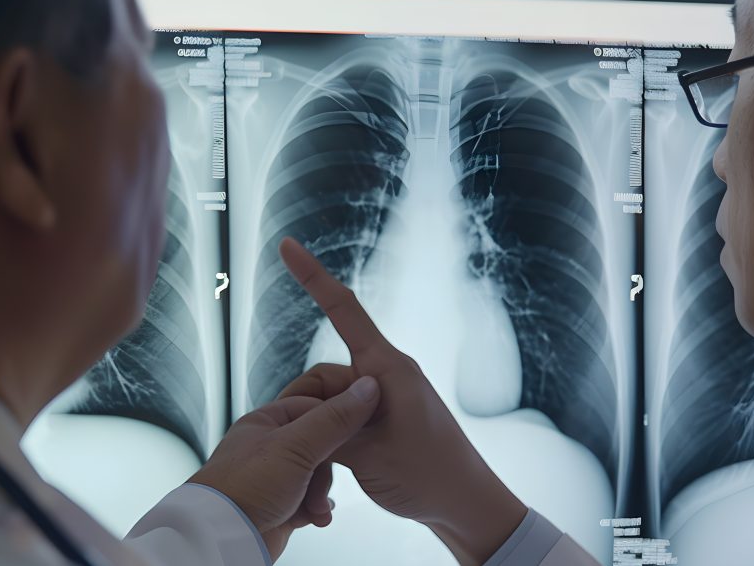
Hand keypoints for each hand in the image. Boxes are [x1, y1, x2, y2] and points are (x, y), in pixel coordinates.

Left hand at [189, 374, 380, 558]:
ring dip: (322, 493)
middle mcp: (269, 447)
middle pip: (320, 445)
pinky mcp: (279, 505)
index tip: (360, 430)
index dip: (338, 419)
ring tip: (316, 507)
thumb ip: (333, 419)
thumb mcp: (295, 445)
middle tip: (323, 481)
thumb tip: (366, 389)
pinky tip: (315, 517)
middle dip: (328, 468)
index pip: (314, 407)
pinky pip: (309, 501)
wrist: (221, 537)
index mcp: (266, 421)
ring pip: (317, 476)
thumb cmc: (244, 487)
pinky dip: (315, 509)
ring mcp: (274, 477)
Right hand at [275, 237, 527, 565]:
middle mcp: (383, 376)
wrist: (466, 507)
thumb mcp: (368, 456)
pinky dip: (330, 443)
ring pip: (327, 403)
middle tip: (309, 454)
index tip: (288, 246)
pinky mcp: (380, 420)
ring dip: (319, 435)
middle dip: (305, 409)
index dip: (312, 276)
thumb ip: (327, 427)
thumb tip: (298, 415)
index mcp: (387, 368)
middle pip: (321, 376)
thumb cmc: (428, 476)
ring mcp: (382, 398)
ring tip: (328, 478)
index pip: (343, 309)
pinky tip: (332, 478)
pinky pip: (340, 419)